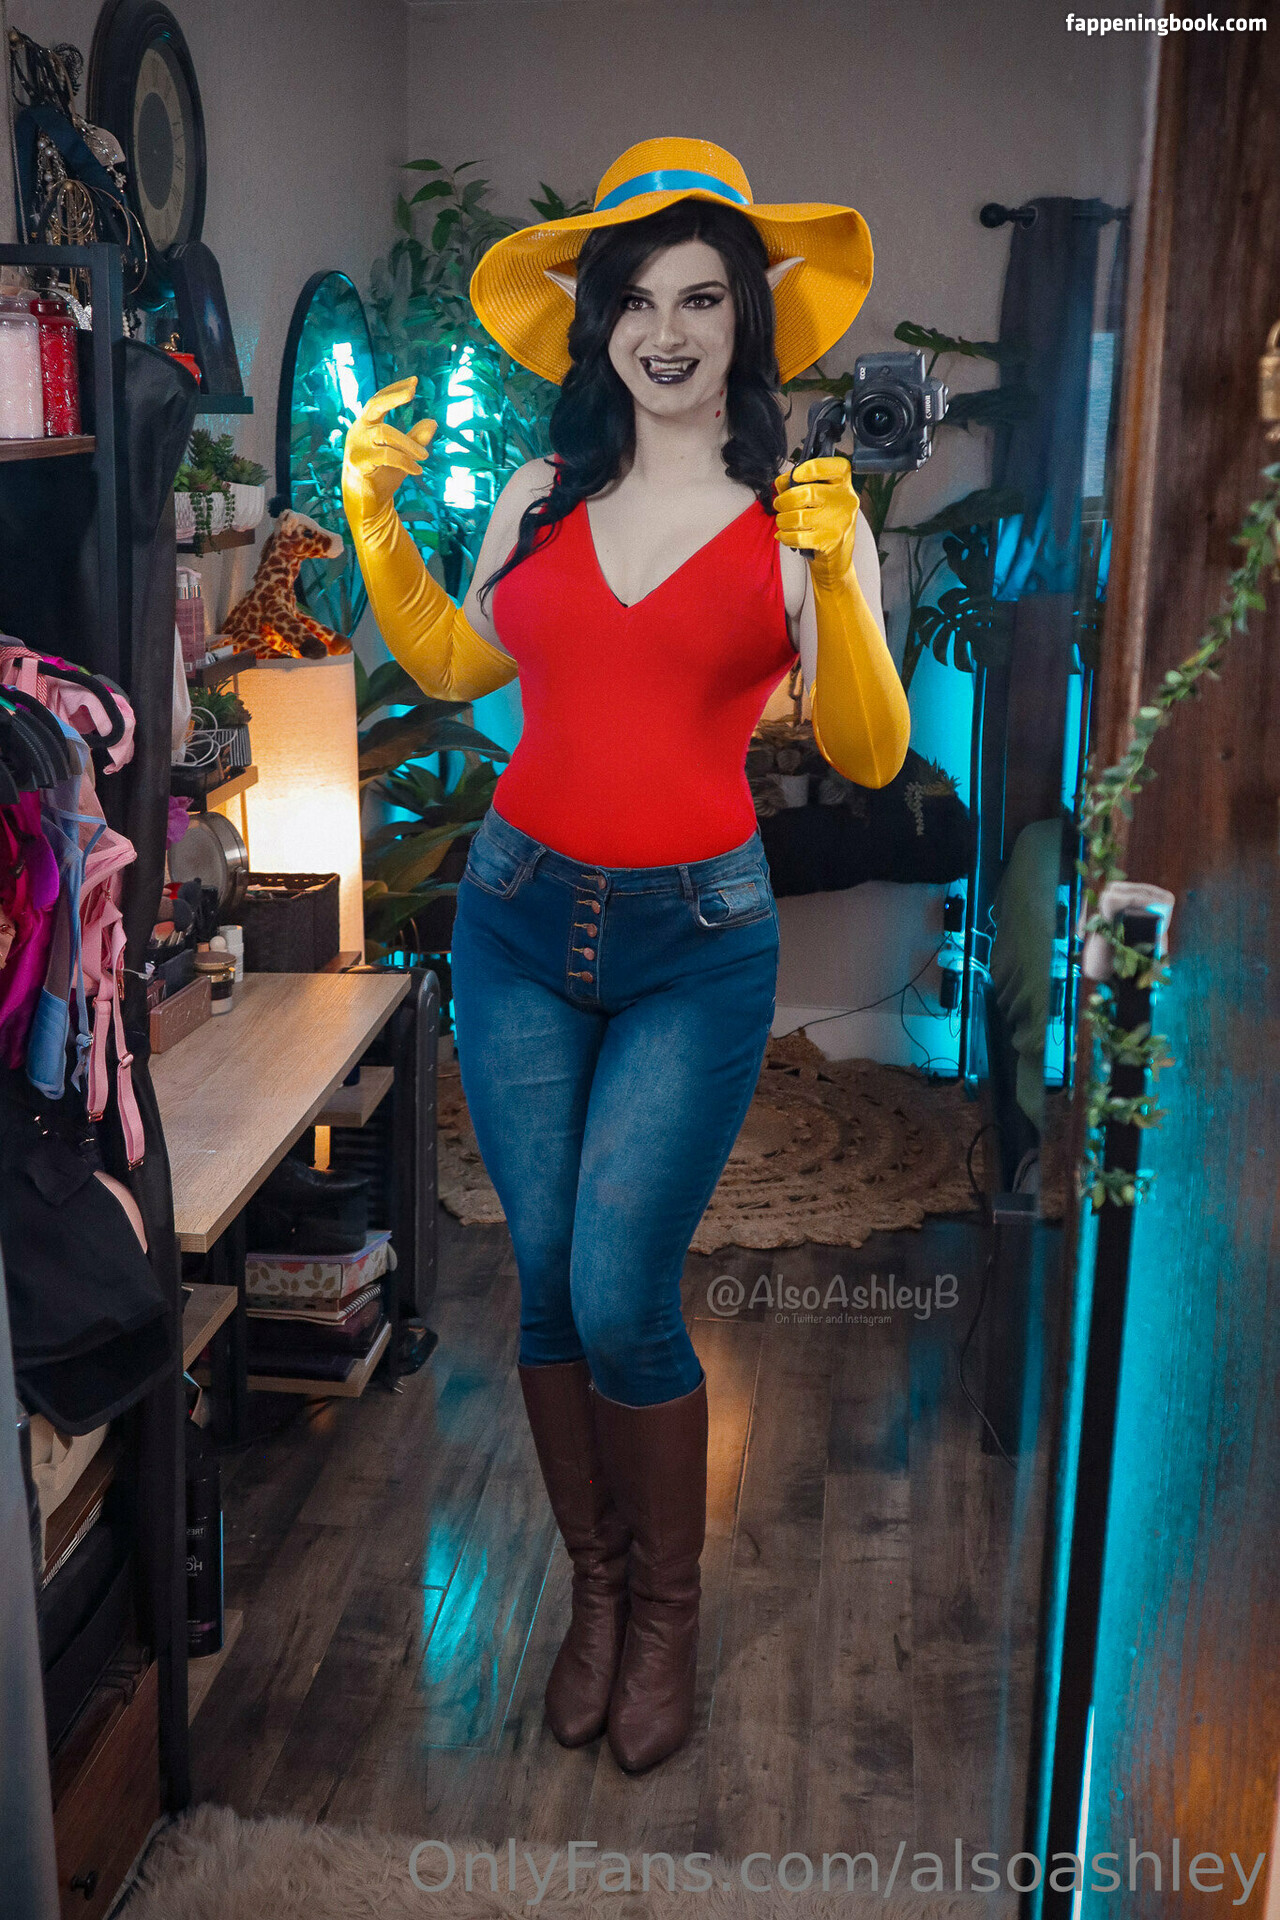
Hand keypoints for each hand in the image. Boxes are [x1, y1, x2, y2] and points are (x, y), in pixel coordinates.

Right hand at [342, 376, 436, 518]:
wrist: (367, 503)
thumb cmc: (382, 476)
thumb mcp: (403, 456)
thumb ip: (415, 439)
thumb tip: (433, 422)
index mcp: (367, 425)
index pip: (379, 400)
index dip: (395, 390)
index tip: (414, 381)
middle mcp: (359, 430)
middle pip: (375, 405)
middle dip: (394, 396)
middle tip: (412, 391)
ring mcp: (356, 445)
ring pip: (386, 433)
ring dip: (409, 444)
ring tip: (425, 456)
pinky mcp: (358, 462)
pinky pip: (386, 455)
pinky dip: (405, 461)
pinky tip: (418, 470)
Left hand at [773, 457, 858, 585]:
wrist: (836, 558)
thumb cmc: (825, 522)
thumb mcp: (819, 499)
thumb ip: (800, 484)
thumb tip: (781, 481)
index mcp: (844, 484)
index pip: (836, 466)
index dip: (811, 468)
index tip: (796, 476)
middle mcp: (845, 500)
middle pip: (807, 492)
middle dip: (784, 500)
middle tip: (779, 505)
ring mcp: (839, 522)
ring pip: (798, 516)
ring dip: (782, 520)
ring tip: (782, 521)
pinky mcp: (830, 541)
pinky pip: (797, 536)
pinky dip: (785, 536)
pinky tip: (784, 535)